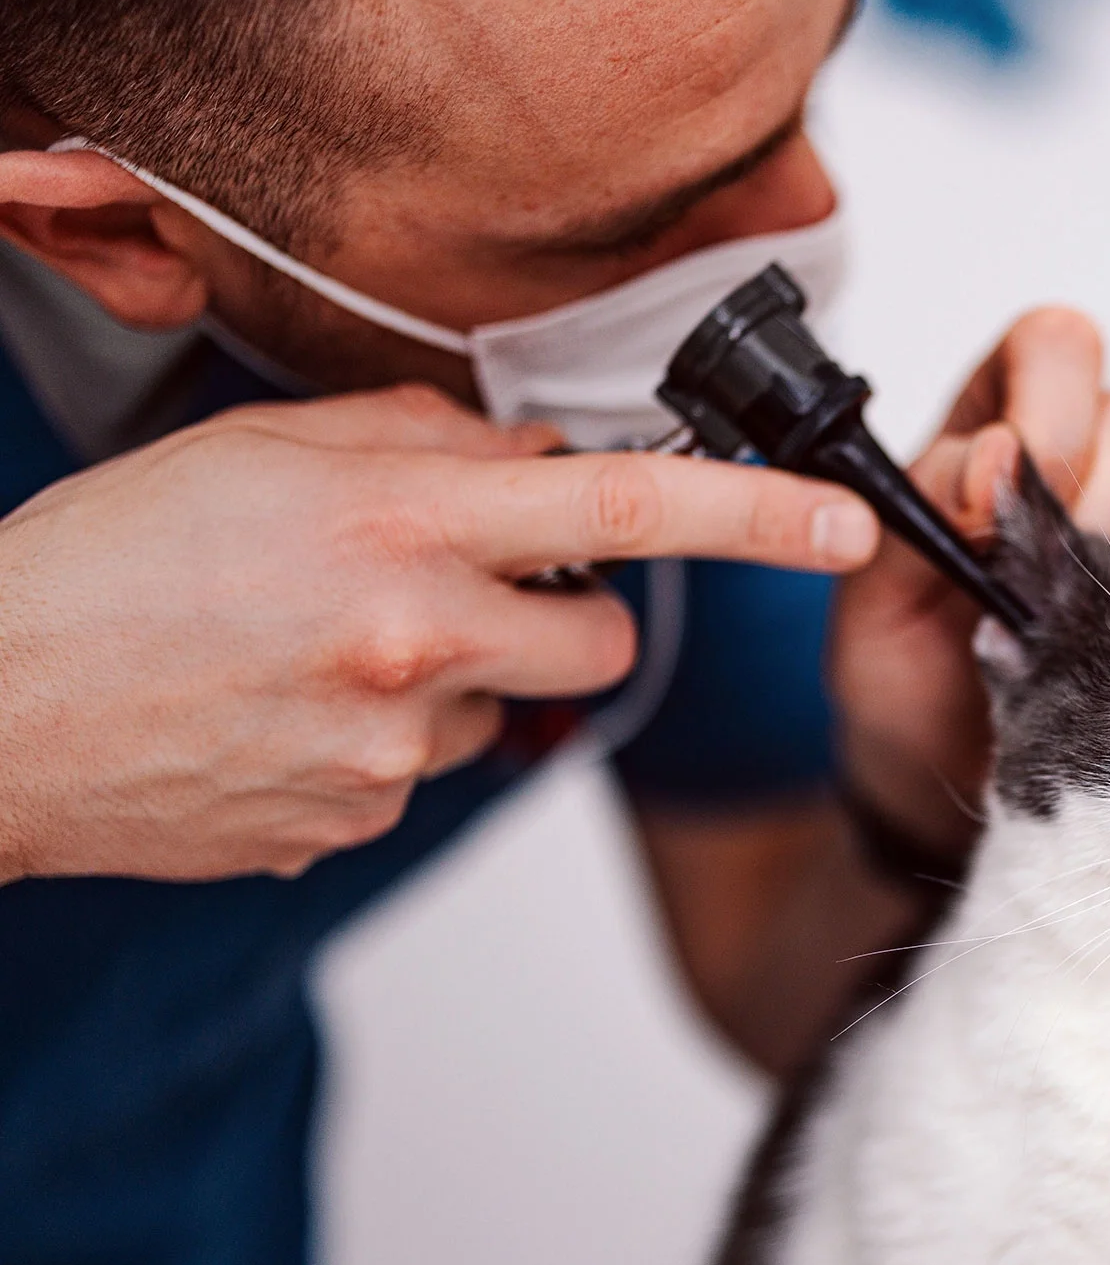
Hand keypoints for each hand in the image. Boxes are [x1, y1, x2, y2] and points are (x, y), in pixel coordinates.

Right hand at [0, 385, 883, 882]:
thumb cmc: (107, 564)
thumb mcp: (266, 450)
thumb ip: (424, 444)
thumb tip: (541, 460)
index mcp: (400, 523)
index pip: (628, 510)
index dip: (758, 518)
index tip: (848, 525)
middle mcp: (416, 639)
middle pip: (605, 645)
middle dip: (570, 620)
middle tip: (469, 586)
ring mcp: (392, 747)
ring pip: (507, 708)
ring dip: (458, 675)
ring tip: (323, 649)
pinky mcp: (360, 821)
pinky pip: (427, 767)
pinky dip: (385, 736)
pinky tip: (288, 709)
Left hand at [828, 308, 1109, 855]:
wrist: (944, 771)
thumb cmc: (903, 667)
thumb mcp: (873, 591)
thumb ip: (921, 506)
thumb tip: (993, 458)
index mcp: (992, 425)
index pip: (1055, 347)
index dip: (1045, 402)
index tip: (1005, 488)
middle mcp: (1082, 456)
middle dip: (1088, 503)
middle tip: (1034, 585)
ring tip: (1059, 631)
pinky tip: (1105, 655)